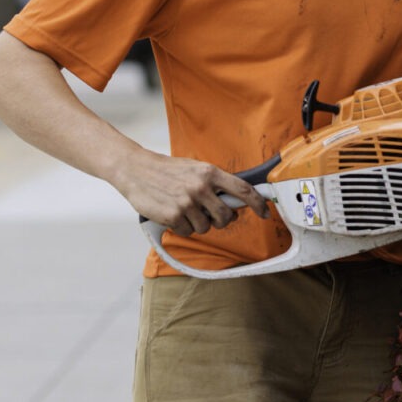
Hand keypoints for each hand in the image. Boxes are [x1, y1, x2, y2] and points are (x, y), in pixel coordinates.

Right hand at [114, 148, 268, 236]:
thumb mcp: (196, 169)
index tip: (265, 212)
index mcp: (210, 173)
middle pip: (226, 216)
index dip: (258, 203)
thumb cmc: (167, 170)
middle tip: (211, 215)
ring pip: (206, 227)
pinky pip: (188, 232)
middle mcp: (201, 187)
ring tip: (185, 210)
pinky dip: (182, 228)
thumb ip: (215, 183)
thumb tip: (237, 202)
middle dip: (222, 221)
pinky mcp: (173, 216)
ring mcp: (187, 203)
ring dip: (198, 224)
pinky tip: (173, 214)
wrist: (136, 170)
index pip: (243, 190)